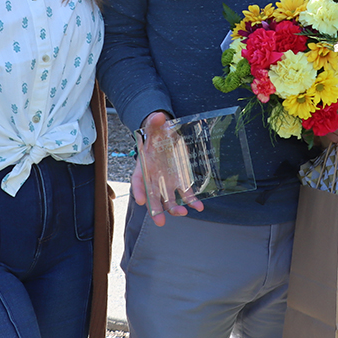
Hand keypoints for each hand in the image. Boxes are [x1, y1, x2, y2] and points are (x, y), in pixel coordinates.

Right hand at [133, 111, 203, 226]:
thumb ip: (155, 121)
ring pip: (168, 200)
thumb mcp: (155, 124)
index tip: (141, 201)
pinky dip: (191, 202)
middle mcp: (153, 178)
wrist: (166, 135)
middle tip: (159, 221)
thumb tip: (158, 116)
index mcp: (143, 165)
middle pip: (152, 196)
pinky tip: (199, 207)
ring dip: (174, 209)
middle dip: (155, 210)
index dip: (139, 191)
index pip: (138, 180)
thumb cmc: (156, 132)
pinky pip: (185, 195)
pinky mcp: (179, 182)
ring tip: (183, 213)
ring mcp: (167, 182)